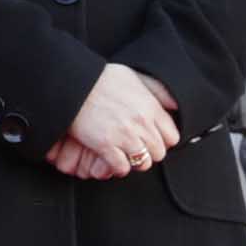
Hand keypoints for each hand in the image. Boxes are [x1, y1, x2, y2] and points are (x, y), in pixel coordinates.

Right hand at [53, 61, 180, 180]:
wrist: (71, 84)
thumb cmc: (98, 78)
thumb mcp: (133, 77)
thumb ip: (156, 91)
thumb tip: (174, 104)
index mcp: (150, 107)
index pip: (172, 136)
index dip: (163, 141)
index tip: (152, 140)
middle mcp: (141, 122)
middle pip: (159, 152)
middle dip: (149, 152)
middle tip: (138, 149)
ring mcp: (124, 135)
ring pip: (143, 162)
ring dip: (135, 162)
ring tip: (126, 157)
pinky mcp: (105, 145)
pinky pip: (121, 167)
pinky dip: (118, 168)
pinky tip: (112, 161)